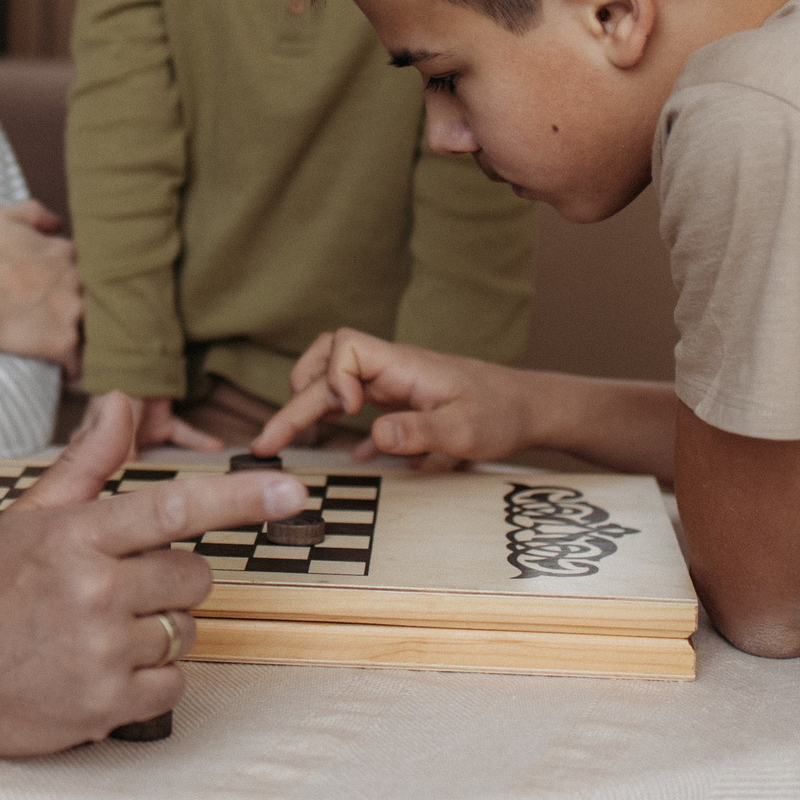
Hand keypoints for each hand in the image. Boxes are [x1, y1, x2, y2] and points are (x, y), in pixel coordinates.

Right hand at [0, 201, 81, 369]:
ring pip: (94, 327)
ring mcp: (73, 312)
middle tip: (68, 316)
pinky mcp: (64, 343)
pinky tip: (70, 374)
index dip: (74, 276)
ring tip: (80, 347)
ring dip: (88, 335)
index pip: (86, 263)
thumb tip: (58, 222)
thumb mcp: (1, 218)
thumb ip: (35, 212)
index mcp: (64, 253)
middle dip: (87, 304)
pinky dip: (76, 369)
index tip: (62, 286)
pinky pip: (80, 361)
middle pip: (96, 294)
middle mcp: (76, 280)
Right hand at [0, 392, 304, 753]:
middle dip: (169, 580)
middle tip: (112, 591)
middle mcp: (93, 592)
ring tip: (98, 634)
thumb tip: (121, 401)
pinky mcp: (110, 706)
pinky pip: (176, 681)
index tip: (295, 492)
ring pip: (188, 630)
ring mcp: (103, 652)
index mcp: (76, 536)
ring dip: (159, 630)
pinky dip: (152, 678)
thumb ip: (87, 464)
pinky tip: (104, 670)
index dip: (241, 500)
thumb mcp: (29, 518)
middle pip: (194, 576)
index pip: (174, 508)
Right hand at [254, 329, 534, 470]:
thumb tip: (374, 434)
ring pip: (334, 380)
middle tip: (270, 441)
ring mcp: (392, 383)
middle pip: (326, 365)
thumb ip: (421, 432)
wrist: (529, 408)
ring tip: (283, 440)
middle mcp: (391, 369)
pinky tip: (342, 454)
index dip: (333, 375)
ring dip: (307, 405)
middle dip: (295, 400)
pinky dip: (337, 421)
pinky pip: (355, 401)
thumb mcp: (466, 430)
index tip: (348, 410)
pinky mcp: (398, 400)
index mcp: (403, 366)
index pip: (346, 346)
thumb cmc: (502, 414)